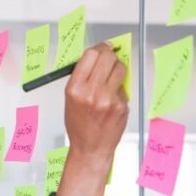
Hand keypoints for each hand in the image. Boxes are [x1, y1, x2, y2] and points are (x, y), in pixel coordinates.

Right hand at [57, 42, 129, 195]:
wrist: (90, 148)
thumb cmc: (79, 124)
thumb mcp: (71, 98)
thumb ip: (82, 77)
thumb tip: (97, 57)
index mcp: (74, 88)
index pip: (90, 54)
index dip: (99, 48)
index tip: (103, 47)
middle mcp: (91, 92)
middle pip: (107, 57)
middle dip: (110, 54)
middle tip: (110, 56)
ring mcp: (108, 99)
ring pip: (120, 68)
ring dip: (118, 68)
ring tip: (111, 77)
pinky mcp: (121, 105)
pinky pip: (124, 86)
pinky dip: (119, 88)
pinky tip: (112, 99)